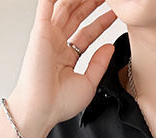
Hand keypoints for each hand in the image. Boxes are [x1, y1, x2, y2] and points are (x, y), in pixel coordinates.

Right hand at [8, 0, 117, 130]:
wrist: (42, 109)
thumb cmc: (59, 103)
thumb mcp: (89, 83)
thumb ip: (99, 63)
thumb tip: (110, 46)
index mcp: (67, 57)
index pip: (88, 32)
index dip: (101, 21)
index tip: (115, 12)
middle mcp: (57, 44)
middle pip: (77, 16)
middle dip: (92, 3)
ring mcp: (49, 36)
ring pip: (65, 7)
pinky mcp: (40, 31)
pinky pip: (47, 6)